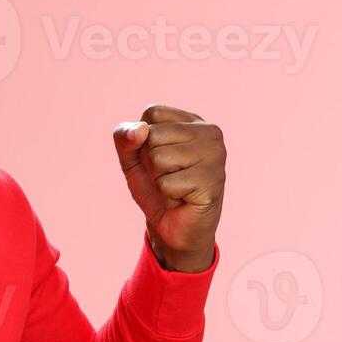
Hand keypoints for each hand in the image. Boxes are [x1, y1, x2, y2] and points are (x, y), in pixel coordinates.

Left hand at [113, 104, 225, 273]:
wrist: (173, 228)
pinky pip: (168, 183)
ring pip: (160, 158)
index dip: (144, 139)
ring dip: (160, 180)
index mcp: (193, 120)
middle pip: (154, 135)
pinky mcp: (213, 181)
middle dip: (152, 162)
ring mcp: (216, 156)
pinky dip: (168, 196)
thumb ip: (125, 137)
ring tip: (177, 187)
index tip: (160, 156)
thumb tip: (140, 130)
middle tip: (170, 176)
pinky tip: (184, 199)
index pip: (153, 113)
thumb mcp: (131, 158)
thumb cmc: (156, 188)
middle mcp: (210, 132)